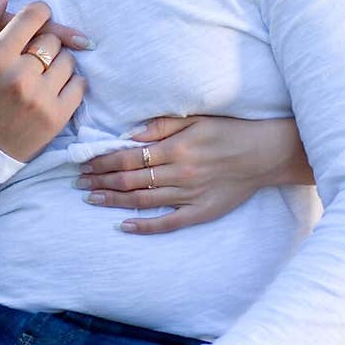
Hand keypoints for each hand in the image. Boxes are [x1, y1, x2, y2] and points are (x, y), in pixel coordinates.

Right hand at [0, 0, 86, 160]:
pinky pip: (79, 85)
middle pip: (52, 39)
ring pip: (68, 60)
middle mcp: (20, 77)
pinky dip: (70, 83)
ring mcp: (41, 99)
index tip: (37, 19)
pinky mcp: (57, 117)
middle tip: (32, 54)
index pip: (33, 17)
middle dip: (44, 42)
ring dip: (57, 62)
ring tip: (41, 73)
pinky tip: (52, 87)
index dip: (38, 13)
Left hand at [75, 114, 312, 233]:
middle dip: (101, 181)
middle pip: (130, 180)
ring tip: (91, 199)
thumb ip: (162, 126)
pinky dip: (145, 226)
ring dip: (114, 201)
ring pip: (143, 200)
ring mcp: (190, 195)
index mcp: (176, 147)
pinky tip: (124, 226)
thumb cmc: (229, 131)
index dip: (103, 161)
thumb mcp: (196, 119)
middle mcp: (179, 172)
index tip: (84, 163)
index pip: (128, 157)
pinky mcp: (201, 212)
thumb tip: (130, 135)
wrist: (265, 154)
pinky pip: (168, 223)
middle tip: (78, 183)